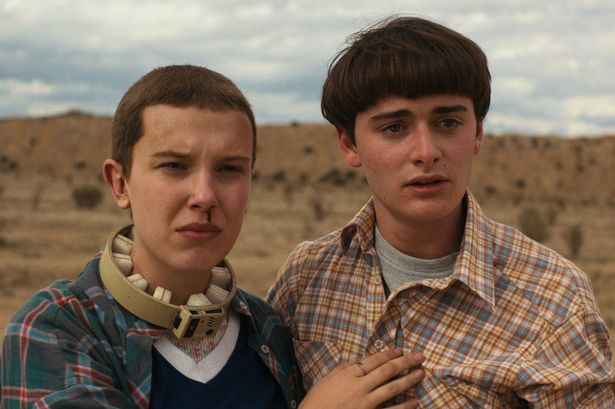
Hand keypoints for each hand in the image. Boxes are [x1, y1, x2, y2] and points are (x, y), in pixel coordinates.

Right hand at [299, 349, 424, 408]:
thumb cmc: (317, 400)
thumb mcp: (326, 379)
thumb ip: (342, 368)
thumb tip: (355, 359)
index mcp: (349, 374)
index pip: (373, 360)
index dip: (389, 354)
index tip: (401, 350)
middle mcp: (360, 386)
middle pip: (387, 371)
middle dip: (405, 362)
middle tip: (420, 357)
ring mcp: (366, 403)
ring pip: (392, 388)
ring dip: (408, 380)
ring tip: (421, 374)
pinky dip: (404, 406)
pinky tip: (415, 401)